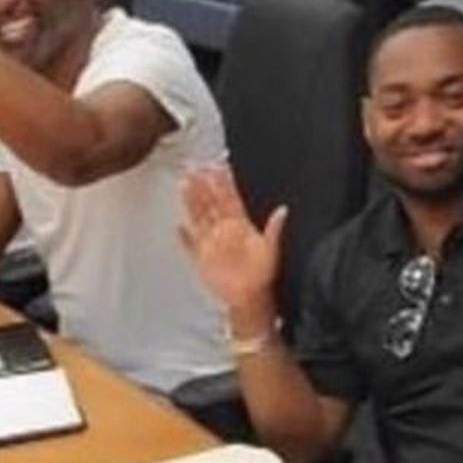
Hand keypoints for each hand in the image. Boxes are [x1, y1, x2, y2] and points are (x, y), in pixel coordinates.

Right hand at [176, 164, 284, 323]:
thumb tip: (283, 210)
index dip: (222, 182)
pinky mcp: (202, 259)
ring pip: (199, 217)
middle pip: (210, 203)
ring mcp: (211, 243)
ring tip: (183, 184)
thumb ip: (274, 229)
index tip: (215, 166)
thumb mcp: (271, 249)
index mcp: (240, 224)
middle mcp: (224, 230)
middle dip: (201, 184)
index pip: (228, 198)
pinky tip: (179, 227)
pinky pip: (191, 245)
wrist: (250, 296)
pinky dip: (184, 237)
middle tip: (193, 167)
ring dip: (191, 201)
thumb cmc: (262, 273)